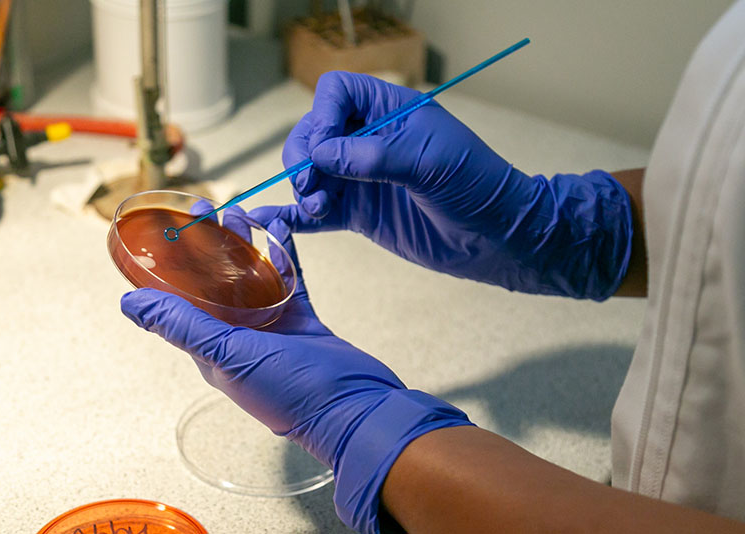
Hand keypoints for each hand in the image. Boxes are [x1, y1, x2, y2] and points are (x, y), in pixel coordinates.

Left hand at [120, 212, 471, 532]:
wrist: (356, 410)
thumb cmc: (292, 393)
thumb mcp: (230, 355)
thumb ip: (184, 326)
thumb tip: (130, 305)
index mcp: (214, 349)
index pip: (182, 301)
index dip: (173, 265)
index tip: (169, 229)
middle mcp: (240, 337)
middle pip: (217, 282)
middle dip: (209, 245)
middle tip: (206, 208)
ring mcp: (273, 328)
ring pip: (253, 277)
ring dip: (245, 245)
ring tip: (241, 212)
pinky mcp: (303, 320)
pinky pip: (288, 280)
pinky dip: (283, 255)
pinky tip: (279, 229)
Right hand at [273, 71, 632, 299]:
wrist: (497, 237)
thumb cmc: (476, 185)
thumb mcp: (430, 162)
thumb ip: (374, 156)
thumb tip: (320, 154)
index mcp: (390, 112)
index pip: (337, 93)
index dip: (323, 115)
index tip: (325, 148)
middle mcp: (369, 140)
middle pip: (314, 133)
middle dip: (304, 156)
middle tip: (311, 184)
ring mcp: (361, 178)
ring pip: (311, 172)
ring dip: (302, 187)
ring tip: (317, 206)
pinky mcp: (359, 214)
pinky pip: (318, 211)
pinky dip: (296, 216)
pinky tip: (276, 223)